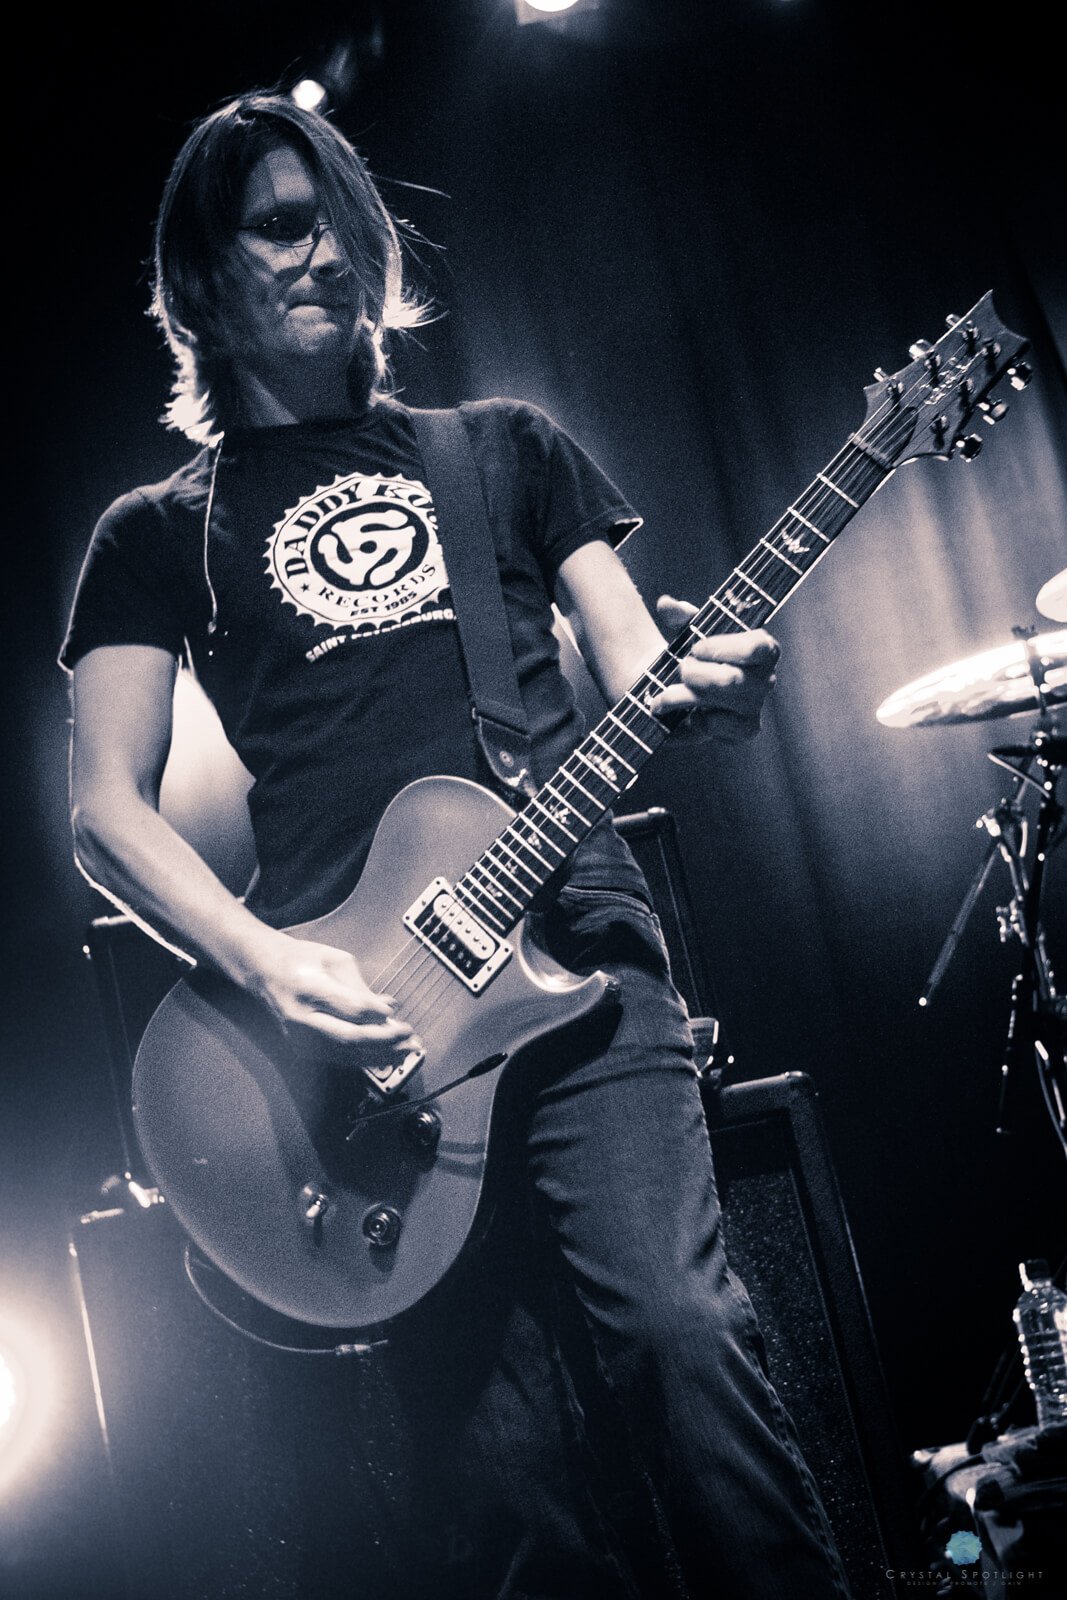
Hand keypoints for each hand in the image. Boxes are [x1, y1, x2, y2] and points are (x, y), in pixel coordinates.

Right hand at [247, 933, 419, 1065]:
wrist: (263, 971)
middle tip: (409, 1038)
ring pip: (345, 1054)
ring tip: (405, 1051)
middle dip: (385, 1041)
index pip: (351, 1008)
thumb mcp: (334, 959)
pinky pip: (338, 1058)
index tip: (398, 1015)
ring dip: (380, 1055)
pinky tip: (385, 1056)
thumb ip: (361, 987)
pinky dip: (364, 1058)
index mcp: (308, 986)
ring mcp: (298, 1036)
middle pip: (349, 1037)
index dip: (378, 1015)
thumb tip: (388, 1008)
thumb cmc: (299, 959)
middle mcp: (301, 1016)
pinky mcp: (301, 1047)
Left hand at [650, 596, 778, 741]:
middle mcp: (766, 678)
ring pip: (718, 703)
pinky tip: (689, 714)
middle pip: (731, 680)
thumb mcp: (689, 629)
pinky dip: (696, 719)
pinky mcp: (744, 731)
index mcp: (763, 648)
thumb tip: (666, 604)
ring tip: (665, 694)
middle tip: (680, 669)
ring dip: (683, 696)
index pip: (756, 648)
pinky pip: (717, 726)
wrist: (687, 688)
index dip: (722, 649)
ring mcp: (756, 707)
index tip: (696, 648)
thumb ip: (680, 615)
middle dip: (695, 674)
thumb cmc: (697, 654)